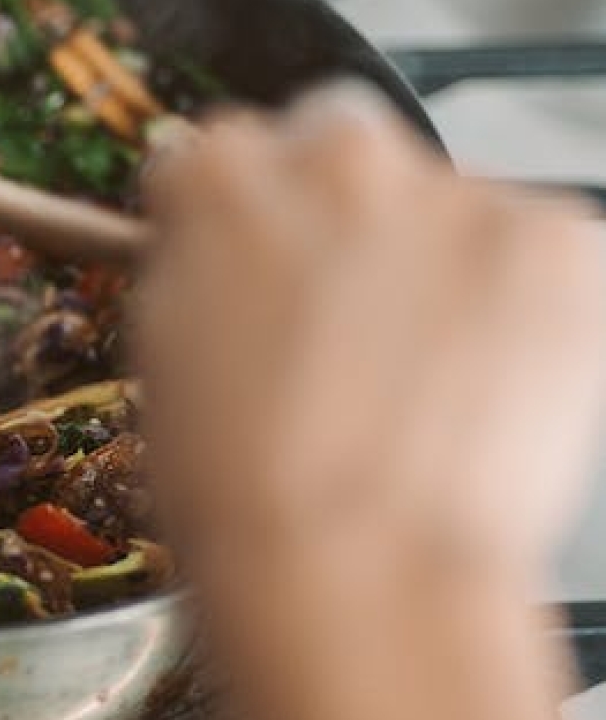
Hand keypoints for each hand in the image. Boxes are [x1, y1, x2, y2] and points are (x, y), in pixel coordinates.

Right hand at [135, 81, 605, 604]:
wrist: (361, 572)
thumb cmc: (244, 495)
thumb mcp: (163, 362)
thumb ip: (198, 271)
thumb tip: (226, 253)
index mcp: (219, 180)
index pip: (221, 157)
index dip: (232, 228)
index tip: (246, 277)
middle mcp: (339, 159)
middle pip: (339, 147)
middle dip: (339, 219)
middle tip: (340, 329)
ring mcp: (456, 194)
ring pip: (444, 205)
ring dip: (433, 264)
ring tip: (417, 382)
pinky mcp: (555, 241)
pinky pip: (535, 248)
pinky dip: (517, 304)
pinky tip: (477, 384)